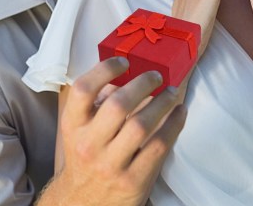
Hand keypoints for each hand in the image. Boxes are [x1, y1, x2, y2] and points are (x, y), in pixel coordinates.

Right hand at [38, 58, 185, 205]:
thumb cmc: (87, 155)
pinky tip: (179, 113)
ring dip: (162, 102)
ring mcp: (111, 165)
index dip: (105, 70)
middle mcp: (89, 145)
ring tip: (171, 91)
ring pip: (141, 125)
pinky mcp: (133, 181)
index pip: (83, 90)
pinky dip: (174, 125)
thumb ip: (98, 101)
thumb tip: (129, 72)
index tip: (125, 61)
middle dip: (143, 84)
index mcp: (73, 126)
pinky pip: (159, 146)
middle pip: (118, 105)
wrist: (82, 204)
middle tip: (156, 76)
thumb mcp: (81, 129)